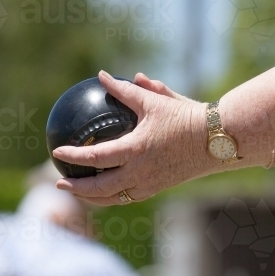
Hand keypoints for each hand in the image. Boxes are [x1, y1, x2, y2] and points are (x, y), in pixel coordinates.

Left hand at [53, 71, 215, 205]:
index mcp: (136, 150)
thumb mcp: (154, 100)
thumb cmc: (185, 116)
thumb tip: (102, 76)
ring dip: (92, 198)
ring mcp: (148, 185)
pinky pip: (127, 197)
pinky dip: (111, 196)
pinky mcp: (156, 189)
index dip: (74, 157)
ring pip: (113, 199)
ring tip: (76, 192)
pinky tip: (103, 191)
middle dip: (76, 188)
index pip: (96, 158)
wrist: (216, 140)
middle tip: (58, 182)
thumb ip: (125, 90)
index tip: (57, 151)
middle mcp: (140, 173)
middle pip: (100, 189)